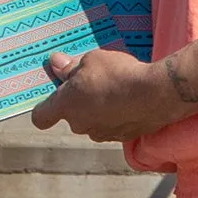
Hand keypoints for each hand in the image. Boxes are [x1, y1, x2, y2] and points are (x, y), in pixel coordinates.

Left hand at [30, 48, 175, 140]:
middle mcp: (80, 125)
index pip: (41, 117)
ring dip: (100, 109)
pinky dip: (119, 115)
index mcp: (66, 106)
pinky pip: (115, 125)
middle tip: (94, 80)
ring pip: (94, 121)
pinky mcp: (124, 137)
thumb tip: (56, 63)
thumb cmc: (119, 74)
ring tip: (117, 88)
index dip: (44, 109)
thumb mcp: (92, 60)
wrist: (156, 94)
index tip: (53, 98)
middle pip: (72, 115)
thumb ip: (72, 67)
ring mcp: (102, 134)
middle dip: (80, 101)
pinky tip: (132, 99)